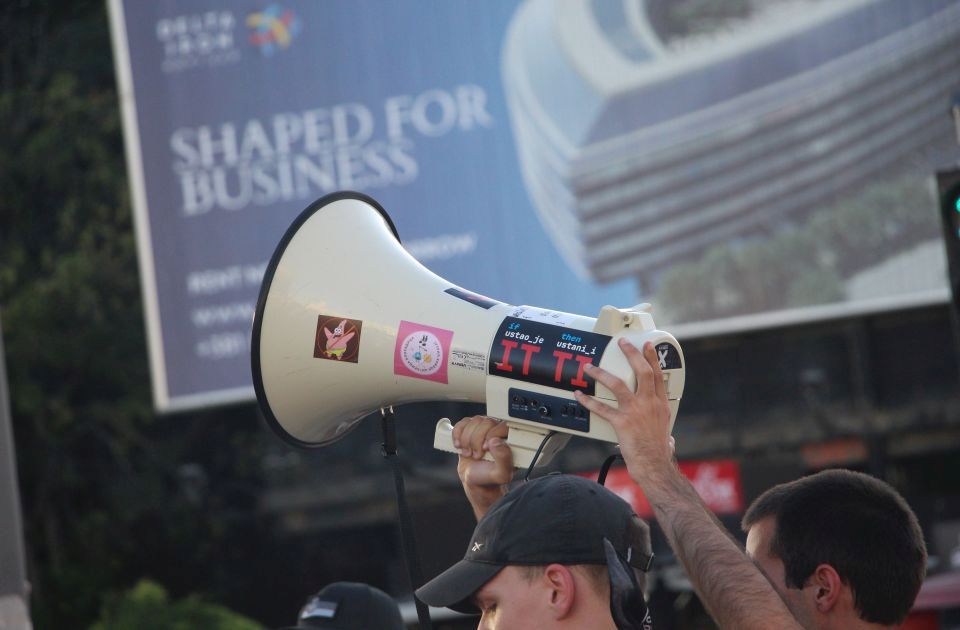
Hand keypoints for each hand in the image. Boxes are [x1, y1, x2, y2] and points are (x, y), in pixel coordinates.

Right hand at [452, 415, 512, 519]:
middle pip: (485, 422)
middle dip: (476, 440)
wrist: (475, 481)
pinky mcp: (470, 430)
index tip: (485, 449)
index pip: (502, 425)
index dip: (491, 435)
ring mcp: (483, 429)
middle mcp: (497, 431)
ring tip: (468, 453)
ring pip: (473, 421)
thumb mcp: (501, 474)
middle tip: (476, 455)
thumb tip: (497, 441)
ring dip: (466, 439)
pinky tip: (459, 446)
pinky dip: (457, 434)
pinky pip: (462, 423)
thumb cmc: (490, 478)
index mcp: (510, 440)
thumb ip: (504, 459)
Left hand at [574, 339, 673, 478]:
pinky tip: (579, 396)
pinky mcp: (622, 422)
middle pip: (642, 371)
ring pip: (618, 384)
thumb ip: (665, 433)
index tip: (648, 346)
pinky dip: (588, 401)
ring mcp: (636, 412)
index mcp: (661, 405)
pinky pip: (602, 408)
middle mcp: (650, 404)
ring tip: (590, 367)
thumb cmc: (658, 454)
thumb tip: (669, 440)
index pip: (658, 375)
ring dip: (602, 374)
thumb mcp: (667, 437)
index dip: (652, 358)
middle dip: (632, 354)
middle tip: (622, 343)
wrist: (654, 466)